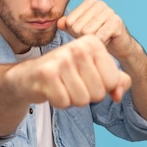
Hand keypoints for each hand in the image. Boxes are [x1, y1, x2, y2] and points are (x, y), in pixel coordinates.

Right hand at [10, 35, 131, 108]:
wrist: (29, 76)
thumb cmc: (66, 74)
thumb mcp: (95, 73)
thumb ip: (116, 82)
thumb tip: (118, 95)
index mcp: (93, 43)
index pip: (113, 81)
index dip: (101, 87)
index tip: (86, 77)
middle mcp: (78, 47)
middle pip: (98, 93)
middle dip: (86, 95)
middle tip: (71, 83)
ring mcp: (61, 59)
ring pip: (82, 100)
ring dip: (72, 99)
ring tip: (62, 86)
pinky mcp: (47, 74)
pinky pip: (64, 103)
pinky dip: (58, 102)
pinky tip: (51, 90)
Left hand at [57, 0, 134, 59]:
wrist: (120, 45)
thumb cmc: (98, 36)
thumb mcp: (79, 30)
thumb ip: (67, 25)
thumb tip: (59, 23)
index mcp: (89, 2)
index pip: (69, 21)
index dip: (75, 33)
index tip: (87, 33)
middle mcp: (99, 3)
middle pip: (77, 27)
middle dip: (84, 38)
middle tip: (96, 37)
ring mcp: (109, 11)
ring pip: (87, 32)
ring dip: (93, 41)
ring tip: (101, 38)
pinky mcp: (116, 22)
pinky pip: (99, 37)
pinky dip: (101, 43)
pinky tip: (107, 40)